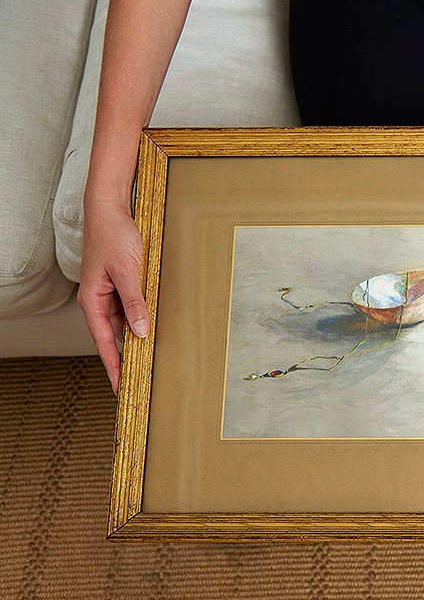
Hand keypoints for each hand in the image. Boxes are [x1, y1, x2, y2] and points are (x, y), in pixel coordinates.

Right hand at [77, 199, 150, 395]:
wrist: (112, 210)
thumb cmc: (114, 237)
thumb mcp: (127, 271)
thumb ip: (134, 302)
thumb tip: (141, 332)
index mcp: (93, 302)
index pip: (104, 343)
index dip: (114, 367)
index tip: (121, 389)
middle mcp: (99, 301)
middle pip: (114, 338)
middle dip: (126, 359)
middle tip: (140, 383)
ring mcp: (110, 294)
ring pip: (125, 324)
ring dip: (137, 339)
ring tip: (152, 361)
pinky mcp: (122, 285)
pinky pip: (132, 309)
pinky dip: (142, 320)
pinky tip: (155, 330)